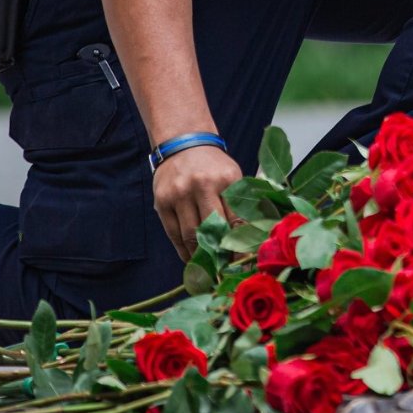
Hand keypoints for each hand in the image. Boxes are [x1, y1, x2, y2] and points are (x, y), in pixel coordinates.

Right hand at [151, 145, 243, 260]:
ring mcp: (179, 193)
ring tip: (208, 269)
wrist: (184, 143)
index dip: (239, 245)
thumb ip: (240, 204)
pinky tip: (191, 258)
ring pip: (191, 235)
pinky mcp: (162, 201)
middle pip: (212, 229)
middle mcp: (202, 185)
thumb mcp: (233, 176)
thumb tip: (249, 240)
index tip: (242, 262)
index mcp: (226, 179)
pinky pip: (173, 233)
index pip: (235, 219)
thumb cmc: (214, 166)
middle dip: (219, 253)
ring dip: (199, 256)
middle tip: (224, 269)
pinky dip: (183, 250)